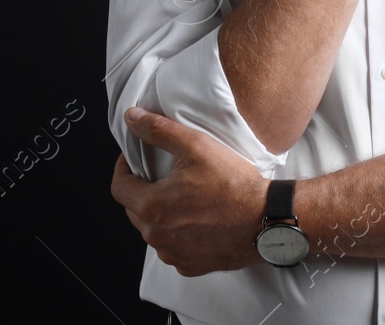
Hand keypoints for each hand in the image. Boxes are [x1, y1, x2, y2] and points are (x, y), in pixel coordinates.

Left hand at [110, 107, 267, 275]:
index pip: (119, 187)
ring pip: (153, 230)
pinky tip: (197, 219)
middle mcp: (157, 236)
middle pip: (134, 210)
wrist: (266, 219)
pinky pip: (173, 247)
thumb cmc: (234, 185)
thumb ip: (159, 130)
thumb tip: (133, 118)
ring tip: (183, 197)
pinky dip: (178, 234)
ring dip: (160, 214)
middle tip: (163, 175)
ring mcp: (173, 254)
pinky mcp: (190, 265)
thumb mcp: (196, 146)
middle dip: (142, 190)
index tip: (134, 160)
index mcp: (152, 207)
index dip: (123, 169)